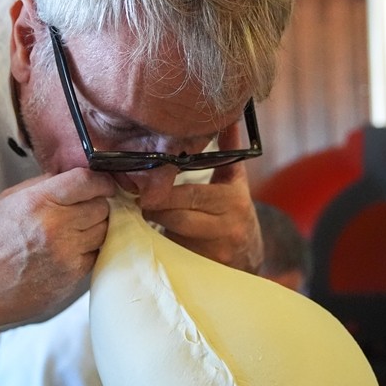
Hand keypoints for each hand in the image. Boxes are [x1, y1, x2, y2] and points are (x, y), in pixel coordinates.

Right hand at [0, 168, 115, 326]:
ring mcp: (67, 252)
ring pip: (104, 230)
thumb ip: (44, 185)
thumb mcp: (10, 200)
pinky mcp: (73, 275)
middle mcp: (56, 225)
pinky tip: (71, 250)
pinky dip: (89, 250)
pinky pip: (97, 254)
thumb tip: (75, 179)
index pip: (86, 181)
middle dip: (96, 205)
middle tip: (83, 210)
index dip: (100, 181)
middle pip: (101, 206)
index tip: (103, 185)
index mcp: (39, 201)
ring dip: (95, 228)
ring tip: (75, 231)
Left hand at [139, 127, 263, 272]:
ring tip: (142, 211)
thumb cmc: (234, 211)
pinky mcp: (202, 268)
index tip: (145, 185)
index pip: (192, 194)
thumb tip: (227, 116)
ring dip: (153, 223)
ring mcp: (215, 251)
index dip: (164, 192)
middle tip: (137, 198)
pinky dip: (156, 242)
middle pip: (179, 216)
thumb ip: (227, 150)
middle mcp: (227, 227)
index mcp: (233, 200)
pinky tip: (146, 232)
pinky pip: (172, 254)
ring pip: (173, 235)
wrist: (248, 257)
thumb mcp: (234, 181)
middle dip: (154, 207)